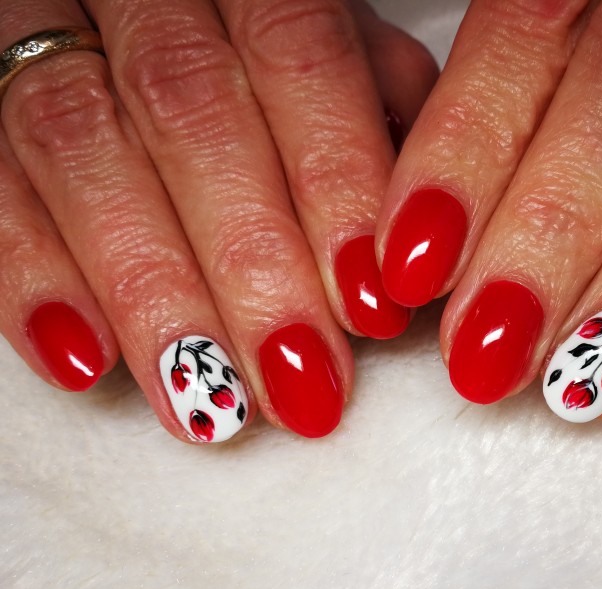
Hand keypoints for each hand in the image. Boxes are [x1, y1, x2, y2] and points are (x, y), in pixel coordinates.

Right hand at [0, 0, 436, 440]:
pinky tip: (83, 362)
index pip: (298, 58)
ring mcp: (50, 37)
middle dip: (253, 265)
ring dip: (150, 292)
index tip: (369, 305)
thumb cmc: (259, 52)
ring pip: (81, 150)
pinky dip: (30, 275)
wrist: (144, 6)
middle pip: (193, 116)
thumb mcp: (338, 56)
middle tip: (301, 381)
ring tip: (205, 401)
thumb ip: (377, 114)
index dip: (336, 187)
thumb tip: (427, 230)